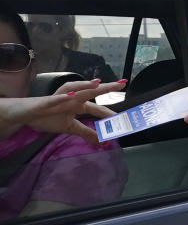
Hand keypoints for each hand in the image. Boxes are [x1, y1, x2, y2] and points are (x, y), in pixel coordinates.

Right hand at [0, 79, 126, 143]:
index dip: (110, 112)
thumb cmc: (48, 117)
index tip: (124, 116)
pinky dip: (63, 97)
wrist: (25, 113)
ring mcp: (59, 98)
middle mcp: (72, 99)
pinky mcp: (46, 102)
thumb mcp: (70, 127)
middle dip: (106, 88)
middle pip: (91, 92)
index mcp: (78, 105)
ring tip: (98, 83)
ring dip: (86, 86)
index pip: (97, 108)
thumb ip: (86, 133)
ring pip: (75, 90)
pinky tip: (71, 95)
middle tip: (121, 84)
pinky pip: (55, 99)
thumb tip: (103, 141)